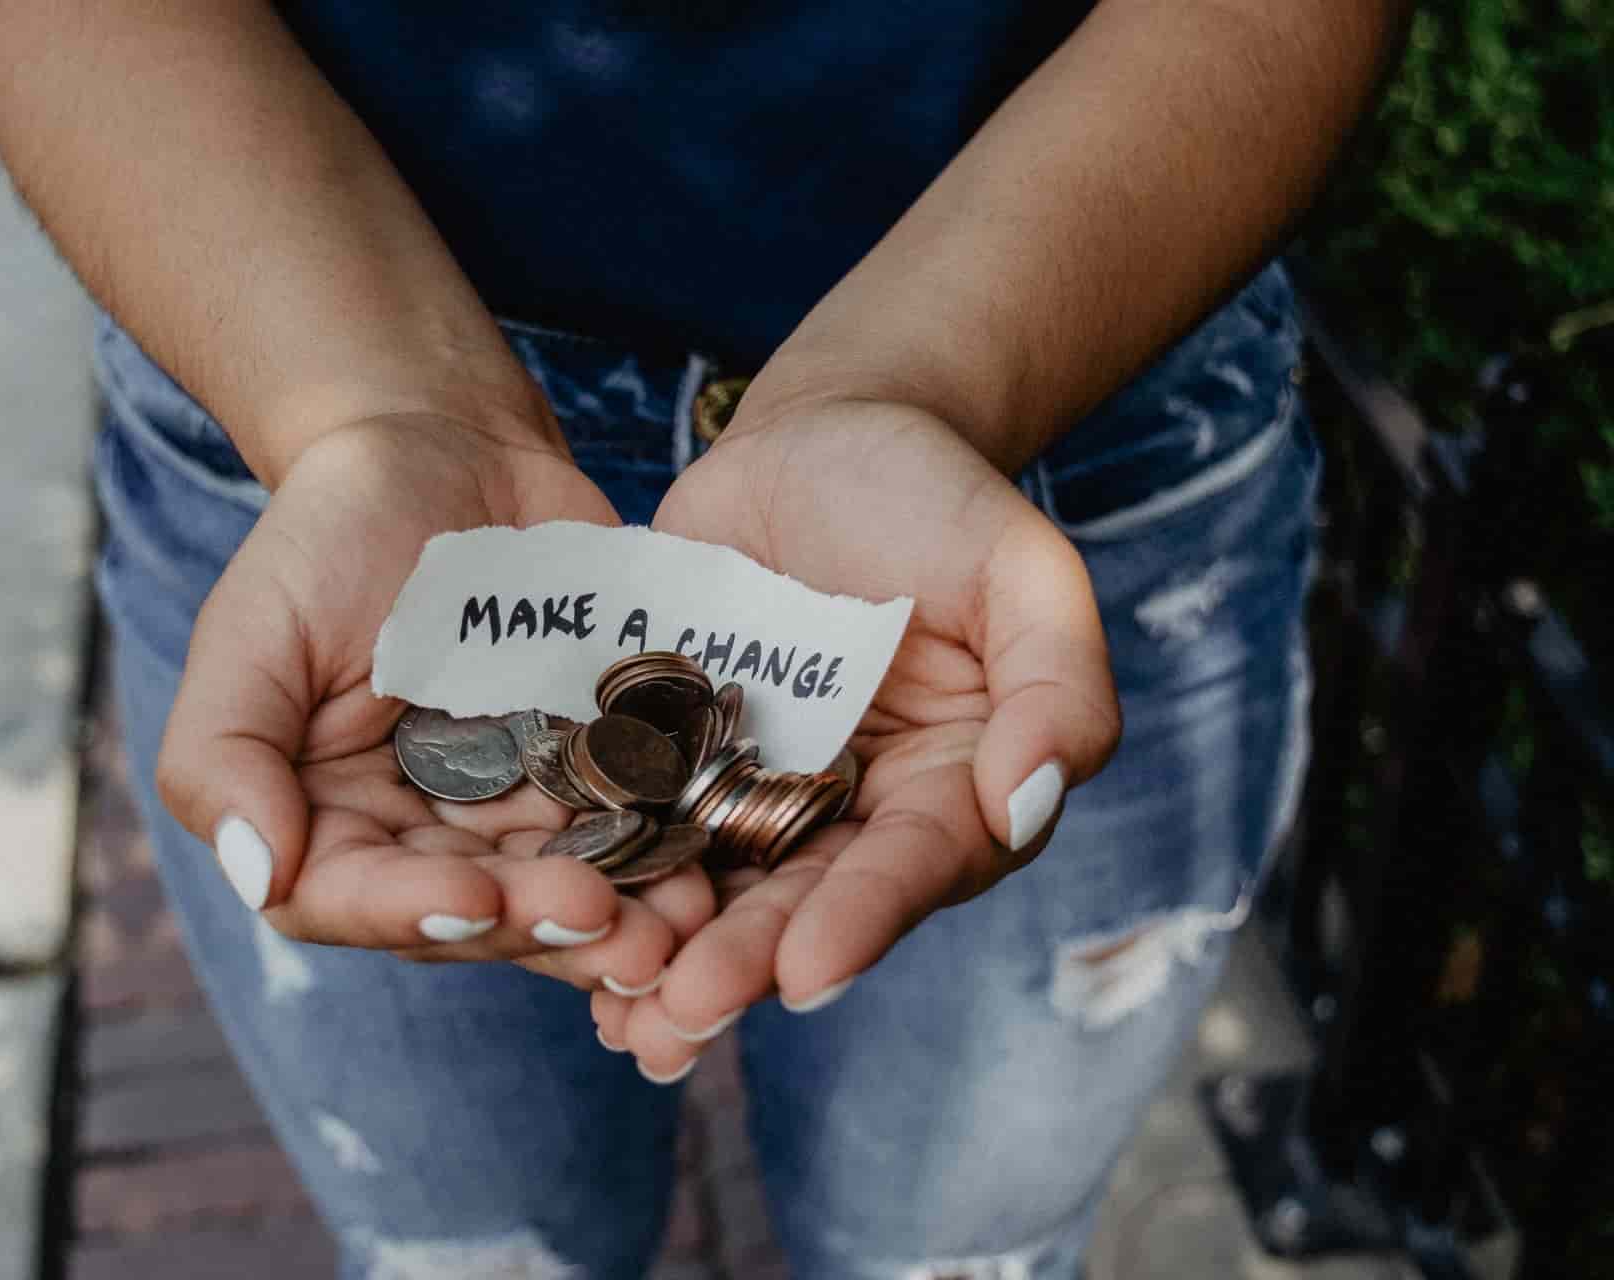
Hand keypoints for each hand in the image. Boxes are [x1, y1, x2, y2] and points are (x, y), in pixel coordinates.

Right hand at [155, 413, 714, 991]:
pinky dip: (672, 855)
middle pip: (477, 914)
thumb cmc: (329, 535)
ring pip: (566, 891)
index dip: (414, 912)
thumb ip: (224, 755)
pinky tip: (712, 871)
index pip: (353, 899)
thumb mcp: (252, 630)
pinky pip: (637, 828)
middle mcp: (424, 837)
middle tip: (609, 923)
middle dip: (541, 926)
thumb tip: (259, 874)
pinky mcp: (599, 771)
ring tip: (680, 926)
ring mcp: (519, 810)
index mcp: (328, 821)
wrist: (446, 449)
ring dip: (625, 920)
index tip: (477, 898)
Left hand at [594, 398, 1120, 1076]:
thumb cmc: (937, 496)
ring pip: (717, 889)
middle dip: (746, 962)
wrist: (821, 437)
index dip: (863, 919)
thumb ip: (1056, 684)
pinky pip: (639, 825)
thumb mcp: (1022, 569)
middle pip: (804, 901)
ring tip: (619, 1016)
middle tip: (683, 1014)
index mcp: (951, 787)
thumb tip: (1028, 803)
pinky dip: (606, 878)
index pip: (914, 865)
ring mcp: (757, 790)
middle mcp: (854, 813)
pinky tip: (557, 928)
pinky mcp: (675, 758)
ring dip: (669, 956)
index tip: (808, 972)